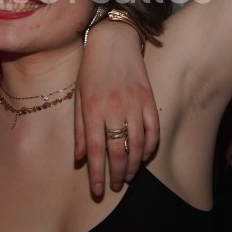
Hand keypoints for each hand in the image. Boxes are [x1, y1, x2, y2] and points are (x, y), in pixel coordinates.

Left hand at [74, 22, 158, 196]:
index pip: (96, 151)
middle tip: (116, 186)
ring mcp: (134, 105)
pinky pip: (153, 131)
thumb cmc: (91, 70)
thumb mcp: (78, 98)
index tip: (98, 191)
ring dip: (134, 165)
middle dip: (117, 174)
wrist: (114, 41)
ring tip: (130, 176)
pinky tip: (145, 157)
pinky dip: (151, 147)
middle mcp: (114, 109)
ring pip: (137, 145)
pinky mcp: (149, 100)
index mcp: (93, 110)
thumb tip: (80, 159)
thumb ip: (79, 130)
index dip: (97, 174)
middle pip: (118, 152)